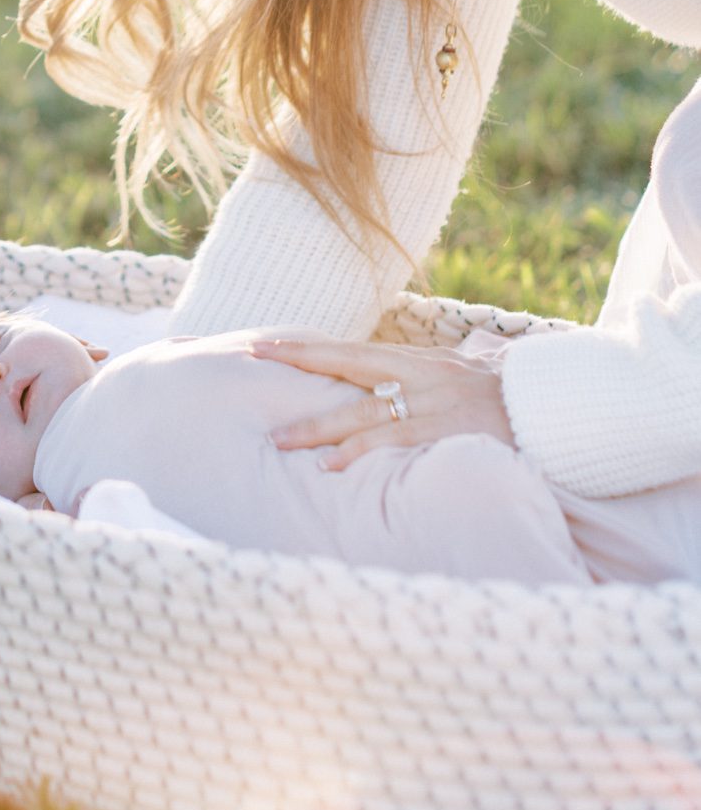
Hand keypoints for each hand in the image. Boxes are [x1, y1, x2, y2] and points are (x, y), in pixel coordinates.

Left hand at [247, 335, 515, 470]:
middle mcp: (419, 375)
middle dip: (296, 363)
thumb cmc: (511, 395)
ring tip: (279, 440)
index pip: (350, 350)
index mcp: (419, 362)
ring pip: (361, 412)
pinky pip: (394, 441)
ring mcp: (430, 404)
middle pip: (345, 365)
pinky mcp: (444, 432)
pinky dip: (359, 453)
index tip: (263, 343)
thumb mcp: (466, 376)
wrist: (558, 405)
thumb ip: (431, 378)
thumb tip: (407, 380)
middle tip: (252, 362)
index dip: (304, 348)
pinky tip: (331, 466)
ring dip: (317, 428)